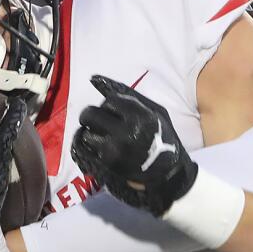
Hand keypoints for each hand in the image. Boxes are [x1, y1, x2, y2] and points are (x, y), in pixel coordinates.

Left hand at [70, 75, 196, 215]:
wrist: (168, 173)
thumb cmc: (162, 137)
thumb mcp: (155, 111)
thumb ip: (128, 94)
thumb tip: (94, 79)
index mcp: (141, 117)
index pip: (110, 100)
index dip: (109, 105)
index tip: (115, 112)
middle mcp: (127, 132)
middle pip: (91, 114)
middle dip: (92, 115)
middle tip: (99, 121)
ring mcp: (115, 150)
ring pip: (85, 132)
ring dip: (90, 132)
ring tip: (102, 136)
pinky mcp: (107, 165)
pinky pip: (84, 149)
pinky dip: (87, 146)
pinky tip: (98, 146)